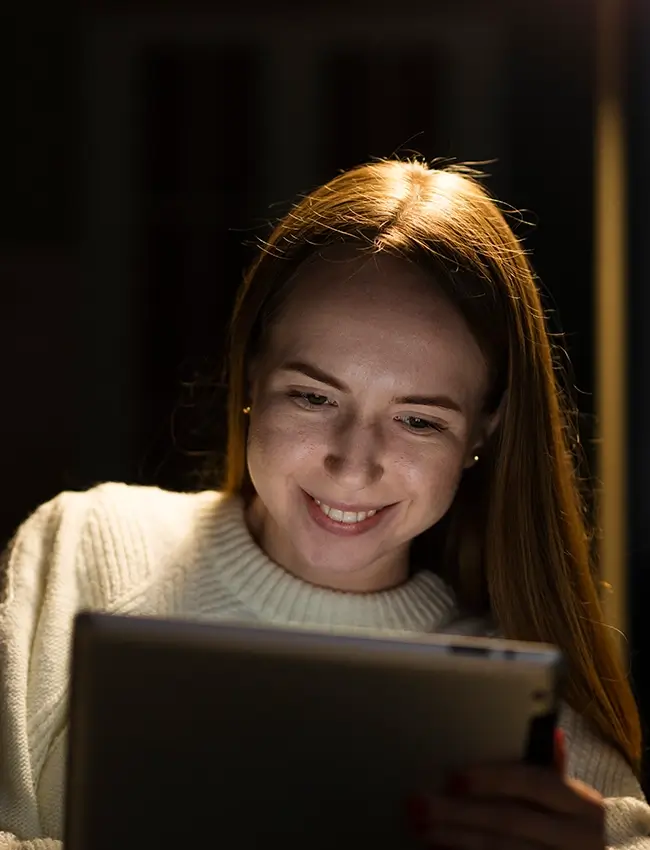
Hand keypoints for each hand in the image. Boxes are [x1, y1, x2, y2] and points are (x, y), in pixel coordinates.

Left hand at [408, 734, 604, 849]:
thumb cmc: (584, 822)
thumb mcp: (577, 796)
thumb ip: (556, 769)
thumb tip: (553, 734)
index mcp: (579, 804)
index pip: (533, 784)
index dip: (492, 779)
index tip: (453, 777)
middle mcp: (572, 836)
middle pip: (509, 821)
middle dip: (459, 813)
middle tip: (418, 804)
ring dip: (456, 840)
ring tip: (422, 829)